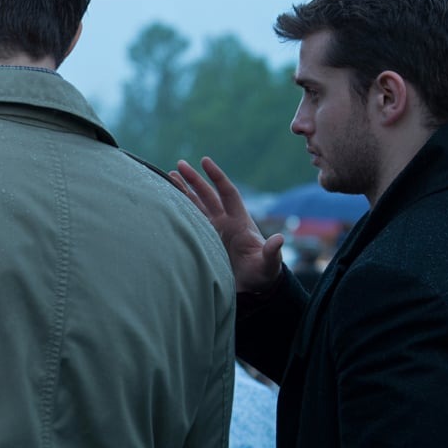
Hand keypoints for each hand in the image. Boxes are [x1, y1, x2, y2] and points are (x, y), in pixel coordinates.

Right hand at [171, 157, 283, 291]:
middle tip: (179, 164)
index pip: (227, 193)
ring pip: (196, 206)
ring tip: (168, 177)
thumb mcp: (269, 263)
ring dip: (183, 192)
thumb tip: (278, 239)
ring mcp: (213, 230)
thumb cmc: (263, 274)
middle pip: (207, 195)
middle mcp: (225, 221)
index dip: (216, 177)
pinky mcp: (204, 240)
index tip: (205, 161)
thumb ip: (271, 251)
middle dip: (194, 179)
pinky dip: (179, 211)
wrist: (253, 287)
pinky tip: (168, 203)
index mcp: (239, 221)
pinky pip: (190, 221)